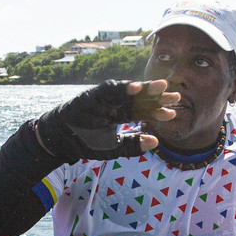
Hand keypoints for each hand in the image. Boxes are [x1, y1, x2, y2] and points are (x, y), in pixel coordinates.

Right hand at [31, 80, 177, 162]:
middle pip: (138, 99)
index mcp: (119, 114)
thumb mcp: (112, 148)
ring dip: (143, 88)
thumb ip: (132, 145)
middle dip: (155, 97)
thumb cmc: (85, 142)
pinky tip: (136, 87)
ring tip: (161, 86)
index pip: (142, 111)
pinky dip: (121, 88)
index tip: (172, 112)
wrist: (60, 140)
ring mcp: (103, 98)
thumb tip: (156, 141)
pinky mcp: (91, 95)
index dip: (156, 111)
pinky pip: (107, 89)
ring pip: (126, 91)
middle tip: (175, 96)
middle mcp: (114, 103)